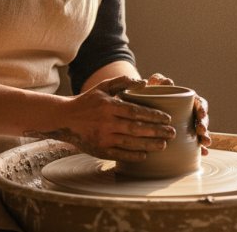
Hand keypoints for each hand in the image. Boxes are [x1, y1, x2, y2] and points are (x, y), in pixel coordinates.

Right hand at [30, 75, 175, 161]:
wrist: (64, 118)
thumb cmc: (88, 101)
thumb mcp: (103, 87)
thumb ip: (123, 81)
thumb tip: (144, 82)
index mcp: (109, 106)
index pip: (136, 112)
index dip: (153, 116)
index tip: (167, 118)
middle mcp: (107, 122)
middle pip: (137, 129)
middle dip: (157, 131)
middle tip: (172, 132)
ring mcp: (103, 138)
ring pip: (131, 143)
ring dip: (149, 145)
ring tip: (164, 145)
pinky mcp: (99, 150)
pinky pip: (120, 155)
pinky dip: (133, 156)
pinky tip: (145, 155)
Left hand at [146, 73, 211, 155]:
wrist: (141, 103)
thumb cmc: (150, 92)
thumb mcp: (154, 84)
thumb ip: (160, 81)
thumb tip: (169, 82)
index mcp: (187, 100)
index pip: (199, 103)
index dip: (202, 108)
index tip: (201, 114)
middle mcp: (190, 113)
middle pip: (202, 119)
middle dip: (204, 125)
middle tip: (201, 131)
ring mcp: (187, 125)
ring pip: (200, 132)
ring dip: (204, 137)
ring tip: (204, 144)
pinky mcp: (183, 137)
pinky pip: (193, 143)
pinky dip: (199, 148)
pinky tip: (202, 154)